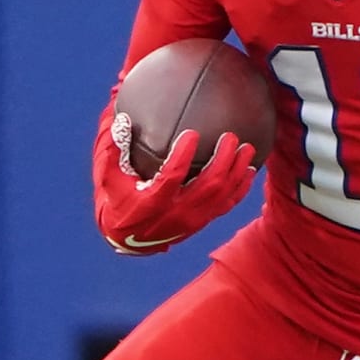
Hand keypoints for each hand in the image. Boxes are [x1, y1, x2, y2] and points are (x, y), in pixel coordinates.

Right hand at [92, 106, 255, 254]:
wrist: (129, 239)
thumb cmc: (118, 201)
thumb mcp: (109, 179)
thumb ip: (113, 151)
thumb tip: (121, 119)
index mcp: (153, 202)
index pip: (172, 177)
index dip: (184, 155)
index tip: (192, 134)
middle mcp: (177, 213)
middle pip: (208, 185)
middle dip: (223, 160)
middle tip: (230, 137)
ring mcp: (192, 219)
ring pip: (222, 195)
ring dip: (237, 171)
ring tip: (246, 148)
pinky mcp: (202, 221)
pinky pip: (227, 205)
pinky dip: (241, 188)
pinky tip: (250, 170)